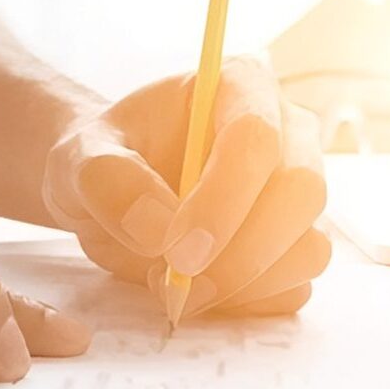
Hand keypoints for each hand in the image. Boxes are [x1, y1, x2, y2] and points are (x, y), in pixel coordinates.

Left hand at [42, 56, 329, 319]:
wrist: (113, 190)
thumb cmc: (105, 158)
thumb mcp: (80, 157)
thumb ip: (109, 180)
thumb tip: (159, 230)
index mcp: (241, 85)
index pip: (257, 136)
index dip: (224, 198)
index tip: (177, 251)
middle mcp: (288, 131)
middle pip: (302, 191)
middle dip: (242, 252)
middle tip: (179, 284)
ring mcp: (300, 190)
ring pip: (309, 245)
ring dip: (245, 284)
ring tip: (178, 287)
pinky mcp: (297, 242)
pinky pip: (297, 284)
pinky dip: (250, 302)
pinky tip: (203, 292)